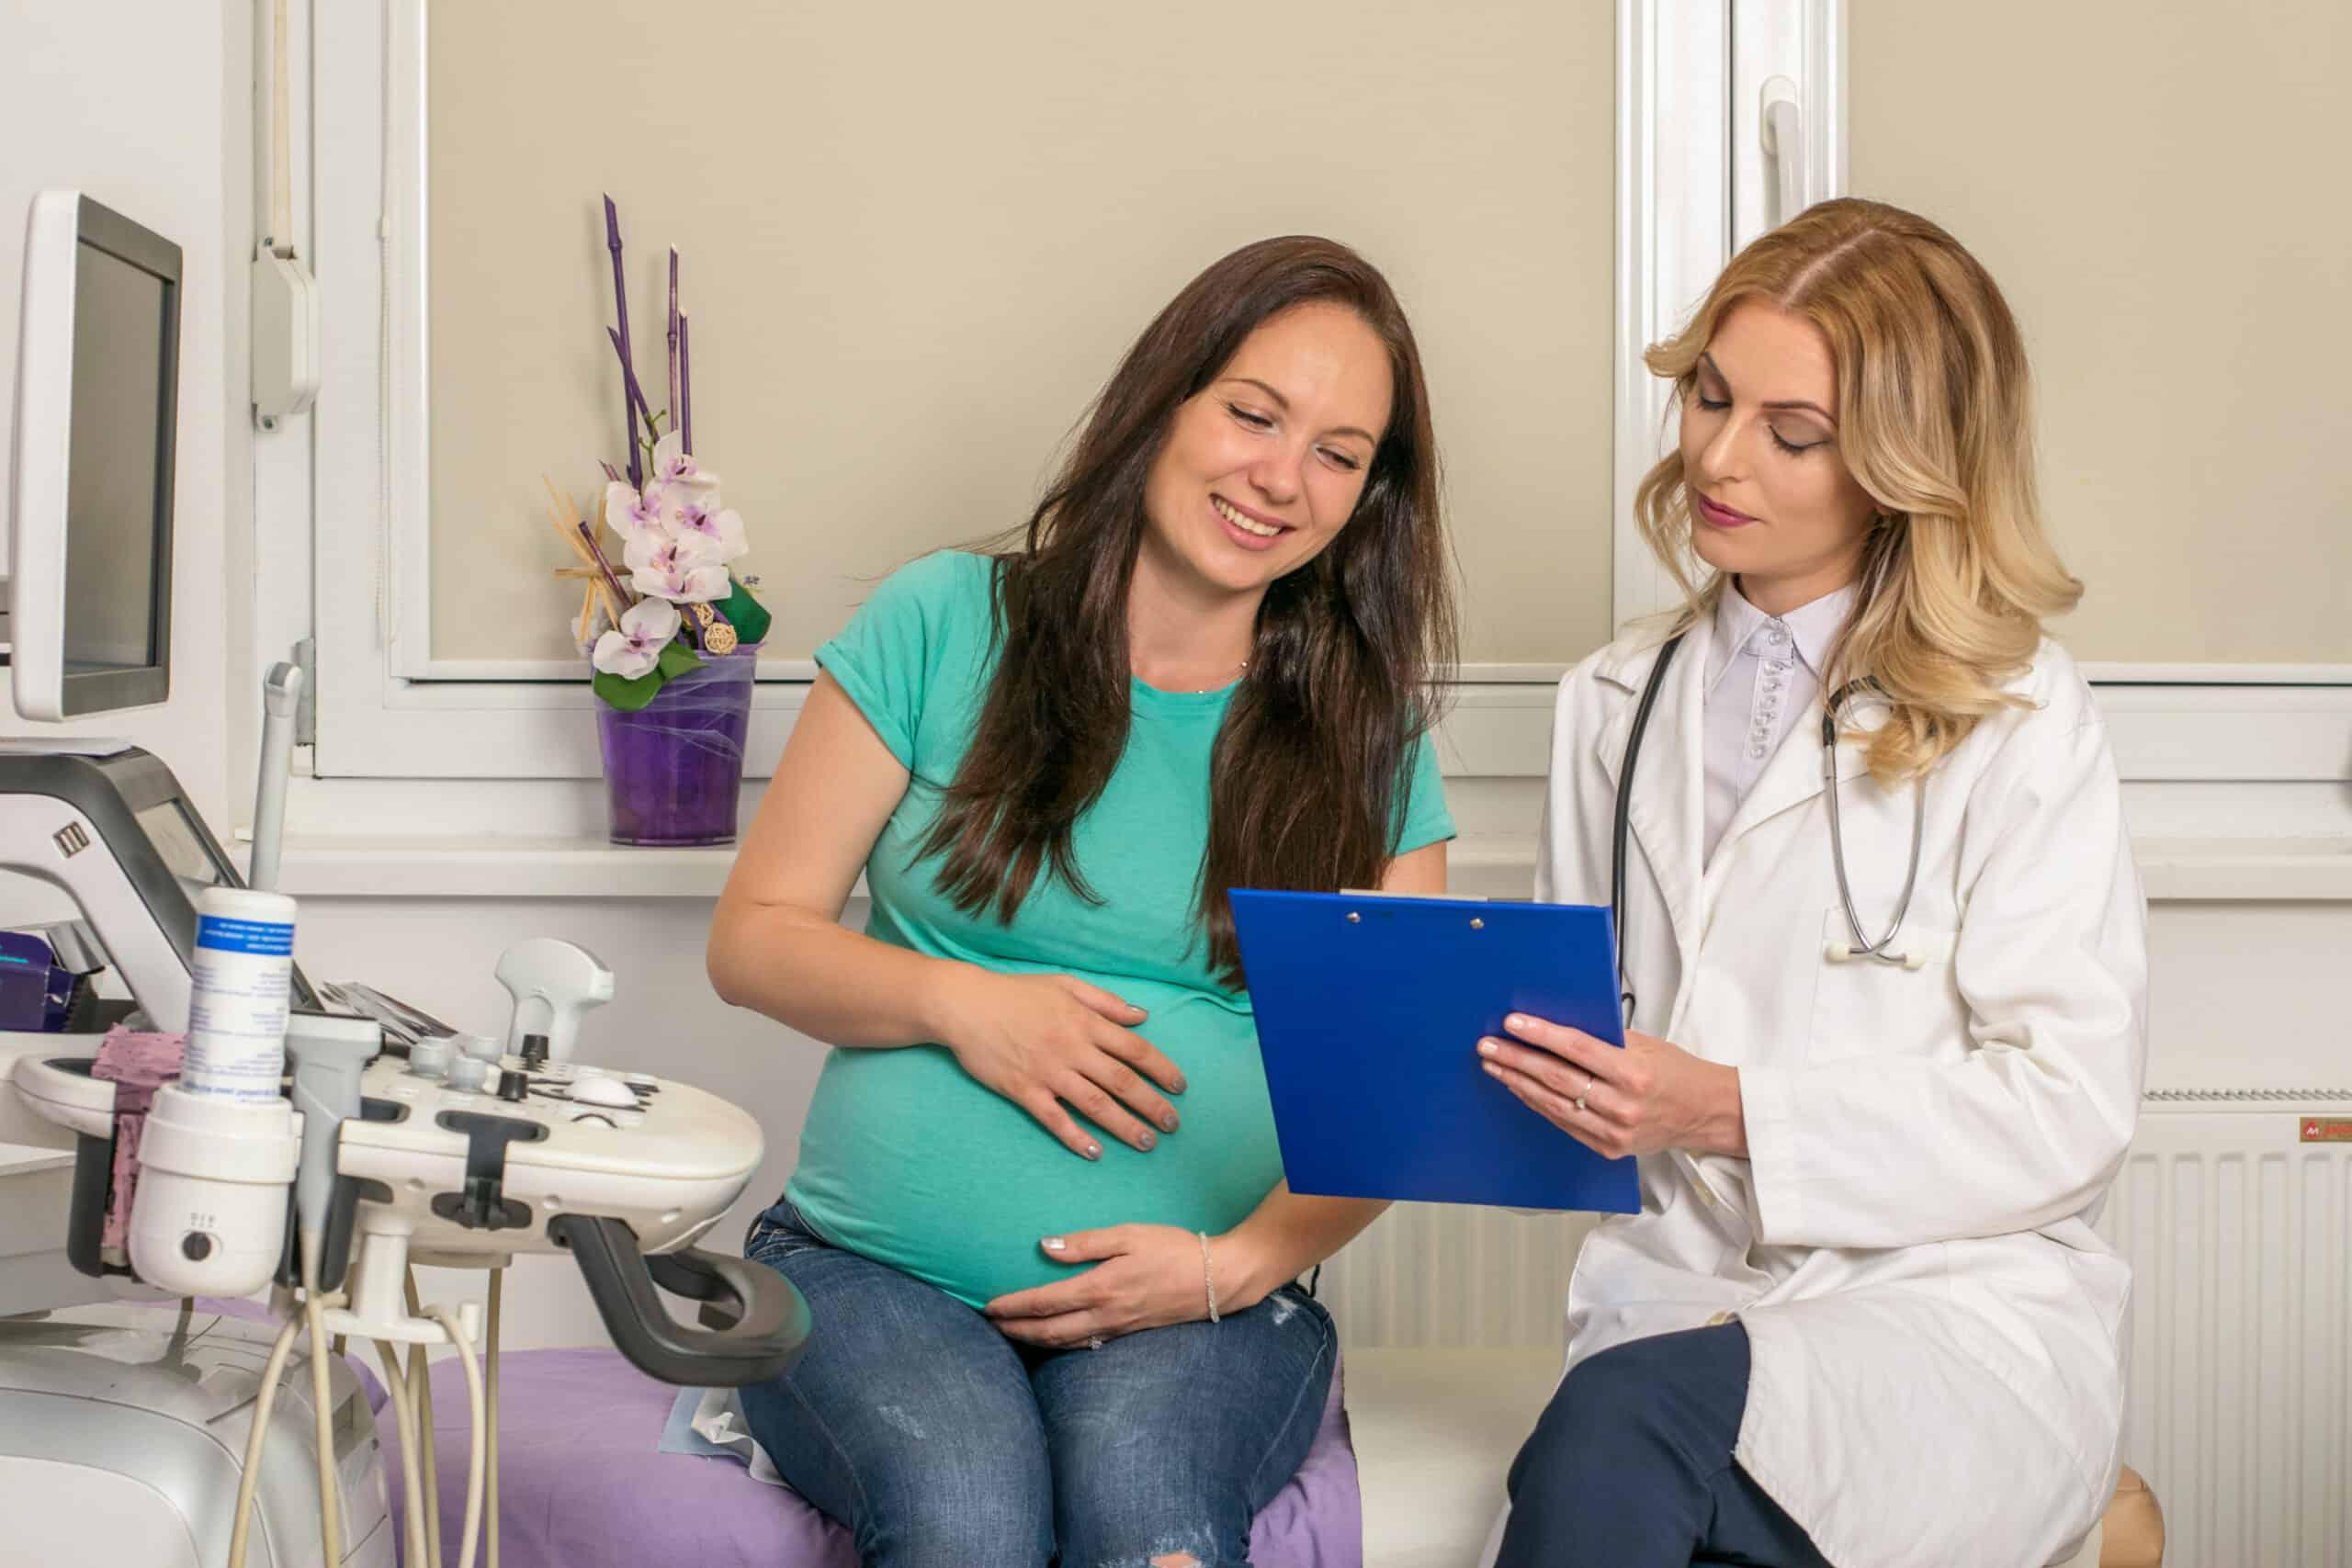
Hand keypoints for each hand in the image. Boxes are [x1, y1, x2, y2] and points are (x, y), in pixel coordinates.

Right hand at [933, 968, 1186, 1159]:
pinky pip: (1054, 1118)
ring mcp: (1048, 1072)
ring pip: (1095, 1104)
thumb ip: (1106, 1002)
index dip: (1162, 1070)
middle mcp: (1072, 1048)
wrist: (966, 1006)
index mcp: (1086, 1022)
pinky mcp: (1023, 1090)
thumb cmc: (1017, 993)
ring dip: (1124, 1125)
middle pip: (1122, 1081)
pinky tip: (1094, 1151)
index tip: (1179, 1087)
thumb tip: (1142, 1016)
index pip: (1135, 1049)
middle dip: (1152, 1105)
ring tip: (1146, 1142)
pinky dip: (1075, 1136)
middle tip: (1173, 1125)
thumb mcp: (1065, 985)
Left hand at [984, 1224, 1241, 1347]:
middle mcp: (1105, 1315)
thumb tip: (1046, 1247)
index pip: (1045, 1302)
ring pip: (1066, 1342)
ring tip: (1014, 1334)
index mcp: (1100, 1288)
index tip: (989, 1307)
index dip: (1014, 1306)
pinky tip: (1056, 1339)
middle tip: (990, 1326)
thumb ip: (1086, 1243)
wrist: (1216, 1280)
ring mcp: (1117, 1328)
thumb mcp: (1129, 1235)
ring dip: (1035, 1341)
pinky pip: (1086, 1345)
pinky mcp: (1129, 1332)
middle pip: (1048, 1331)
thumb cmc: (1173, 1249)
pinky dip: (1062, 1344)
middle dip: (1016, 1330)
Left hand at [1478, 1013, 1747, 1159]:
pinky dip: (1537, 1103)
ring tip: (1494, 1065)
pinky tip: (1519, 1088)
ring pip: (1553, 1103)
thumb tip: (1557, 1025)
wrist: (1706, 1114)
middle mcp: (1622, 1106)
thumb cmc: (1677, 1073)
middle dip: (1517, 1059)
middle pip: (1557, 1078)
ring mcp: (1613, 1132)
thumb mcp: (1647, 1045)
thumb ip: (1605, 1039)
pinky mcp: (1607, 1147)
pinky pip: (1563, 1122)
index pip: (1577, 1050)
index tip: (1513, 1023)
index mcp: (1635, 1074)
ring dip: (1518, 1083)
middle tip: (1489, 1045)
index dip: (1541, 1035)